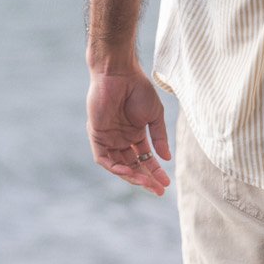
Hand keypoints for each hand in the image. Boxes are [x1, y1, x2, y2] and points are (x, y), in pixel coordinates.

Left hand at [87, 64, 171, 194]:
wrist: (120, 74)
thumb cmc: (138, 89)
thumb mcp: (155, 116)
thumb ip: (159, 137)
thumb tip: (167, 158)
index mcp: (136, 134)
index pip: (145, 159)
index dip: (155, 172)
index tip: (166, 184)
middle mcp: (121, 139)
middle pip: (133, 165)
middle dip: (145, 179)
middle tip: (158, 190)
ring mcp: (109, 138)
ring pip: (119, 166)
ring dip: (132, 176)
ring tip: (146, 183)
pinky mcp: (97, 135)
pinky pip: (104, 158)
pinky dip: (115, 167)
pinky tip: (128, 171)